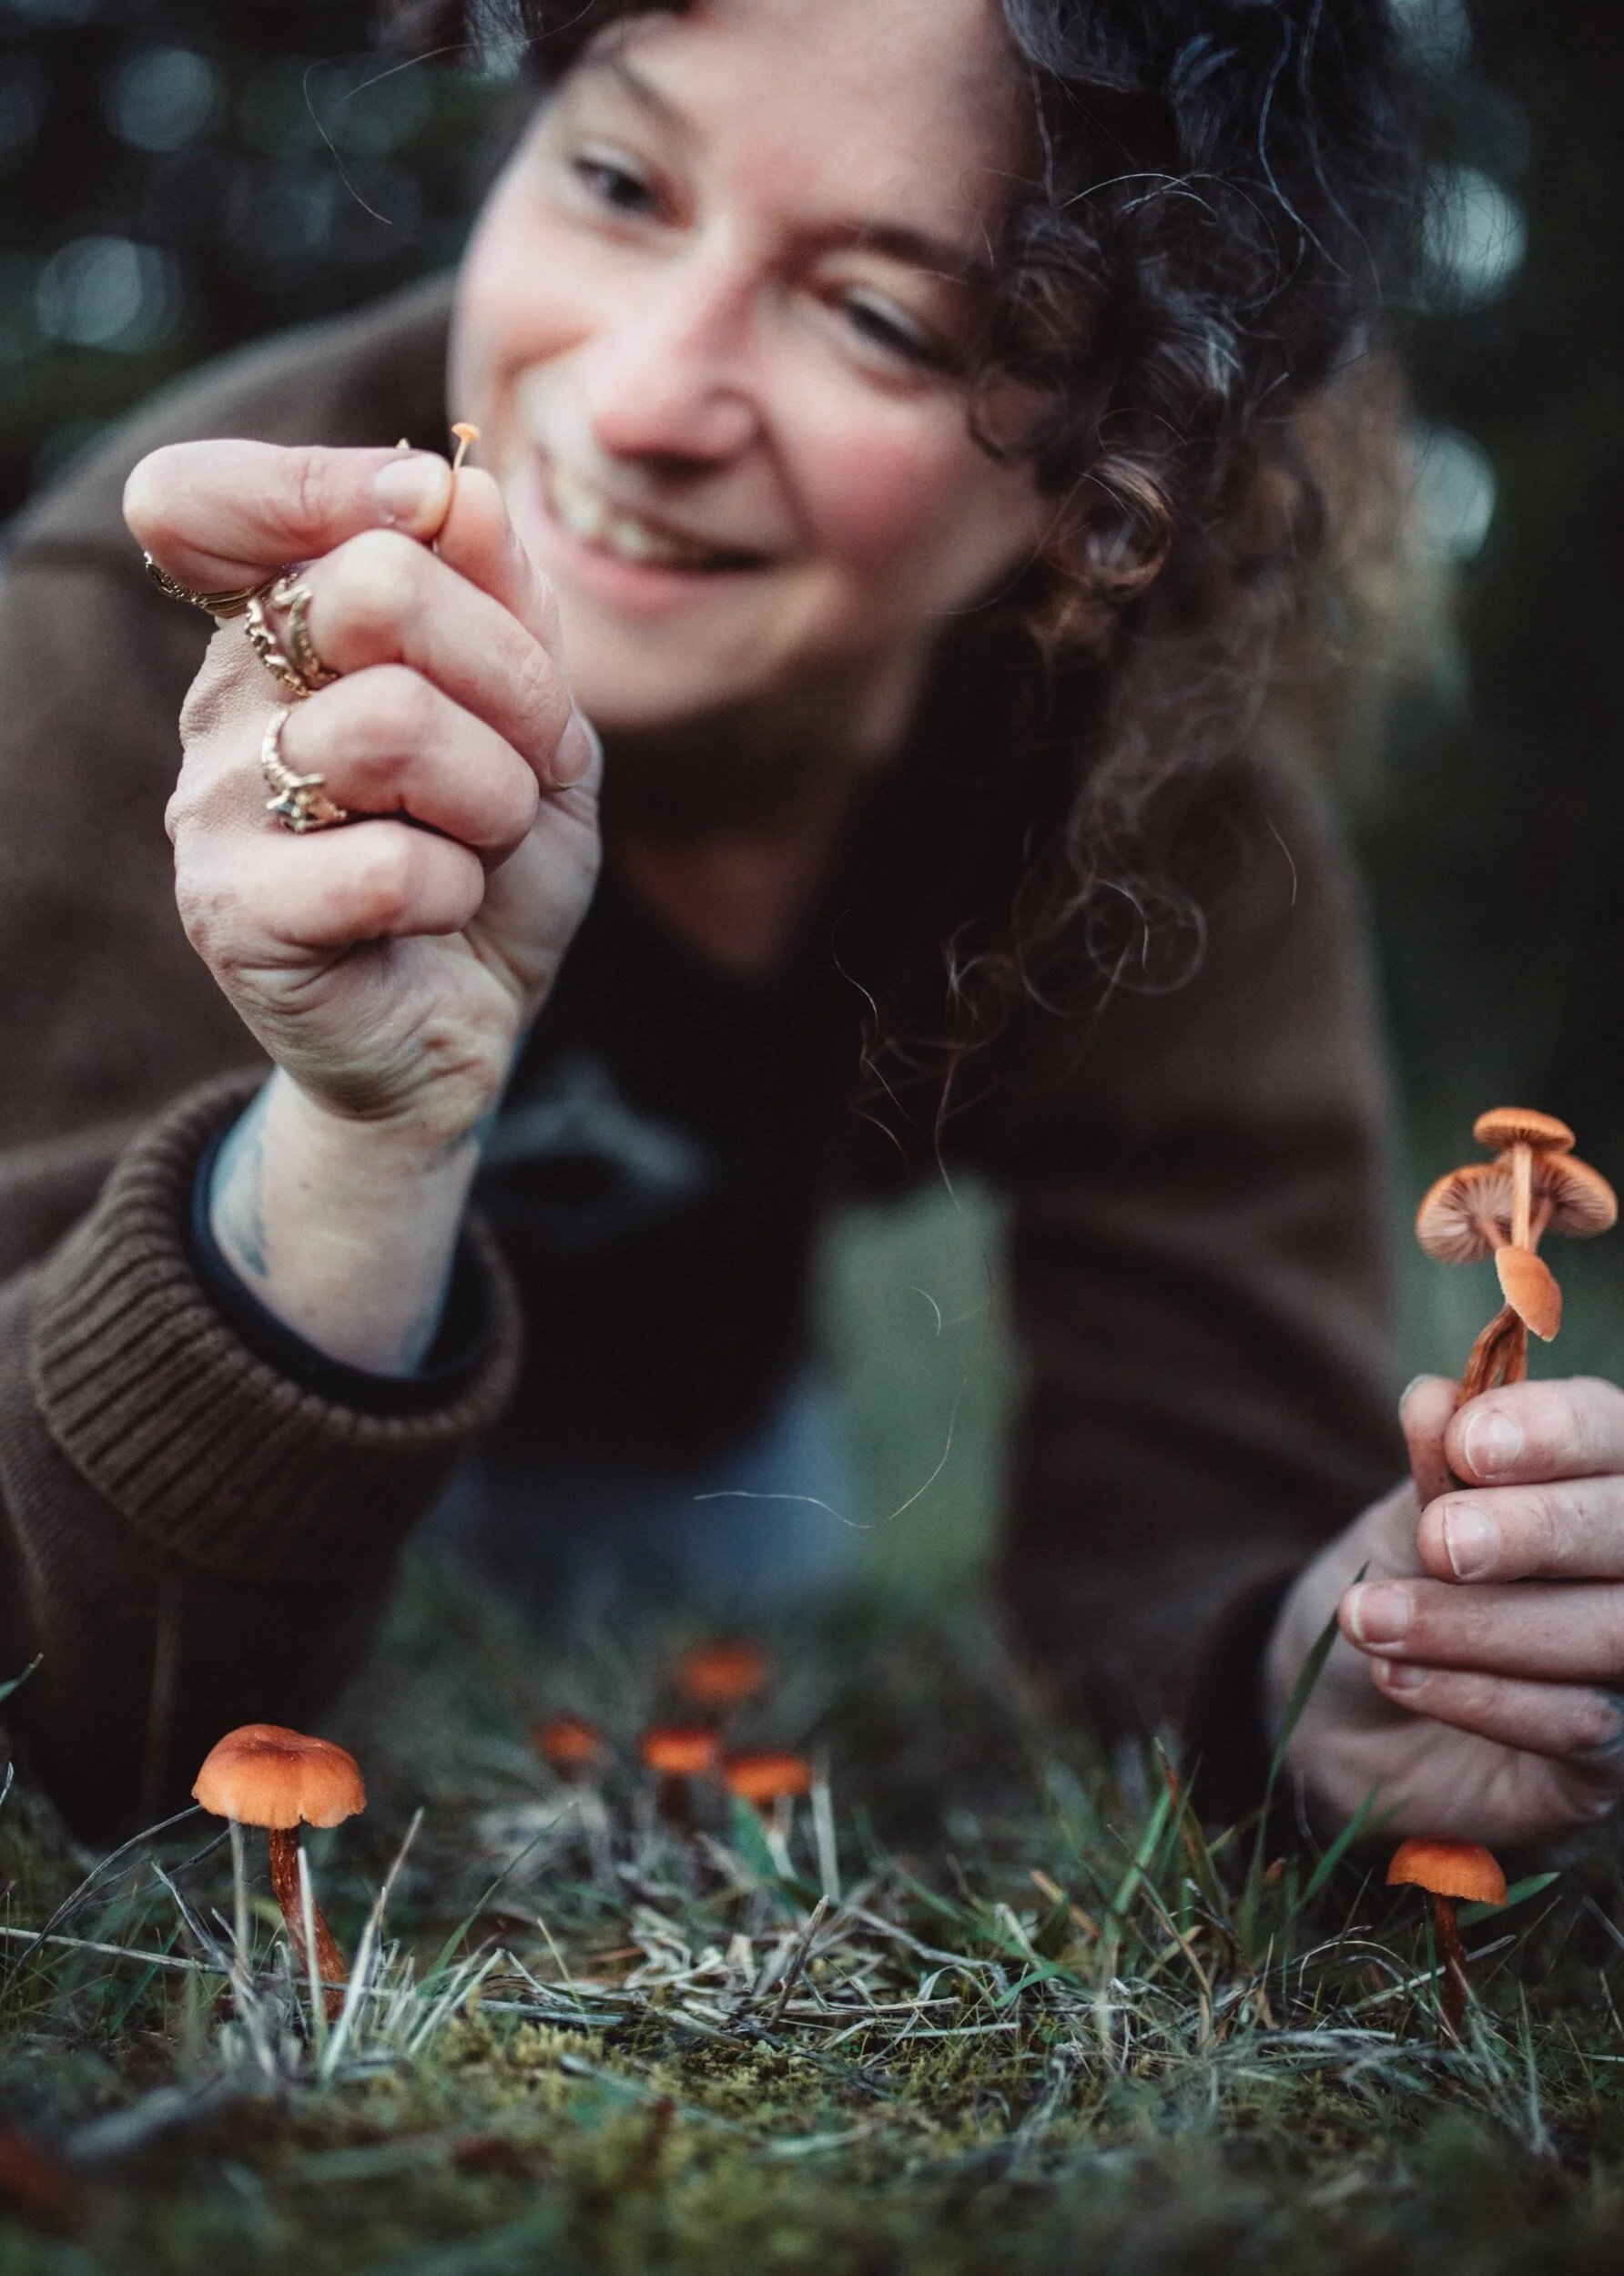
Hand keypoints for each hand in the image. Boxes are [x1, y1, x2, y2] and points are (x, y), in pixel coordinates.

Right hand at [125, 440, 601, 1368]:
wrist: (468, 1029)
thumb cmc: (492, 862)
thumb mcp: (536, 722)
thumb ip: (504, 602)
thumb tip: (454, 489)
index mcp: (276, 629)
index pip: (209, 495)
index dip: (334, 485)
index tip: (429, 527)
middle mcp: (224, 700)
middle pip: (371, 587)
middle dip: (509, 678)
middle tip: (528, 761)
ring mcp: (213, 806)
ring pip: (391, 726)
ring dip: (495, 797)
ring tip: (485, 846)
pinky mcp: (232, 913)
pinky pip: (390, 865)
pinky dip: (459, 889)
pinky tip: (440, 912)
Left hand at [1268, 1375, 1623, 1844]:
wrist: (1350, 1708)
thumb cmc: (1394, 1583)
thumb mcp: (1399, 1519)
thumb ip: (1431, 1470)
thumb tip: (1435, 1401)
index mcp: (1593, 1471)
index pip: (1608, 1429)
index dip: (1554, 1432)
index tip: (1468, 1444)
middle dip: (1535, 1532)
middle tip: (1439, 1542)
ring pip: (1608, 1632)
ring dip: (1478, 1624)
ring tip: (1371, 1618)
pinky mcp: (1614, 1753)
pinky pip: (1579, 1724)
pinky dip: (1482, 1696)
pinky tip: (1399, 1677)